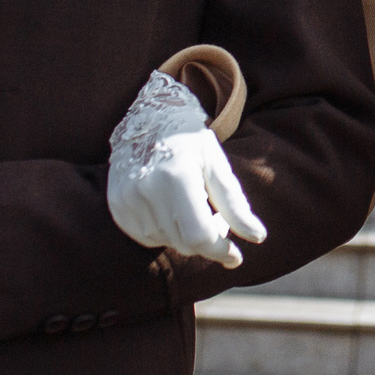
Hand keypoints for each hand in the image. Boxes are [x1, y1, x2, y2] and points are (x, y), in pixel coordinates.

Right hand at [108, 126, 266, 268]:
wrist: (149, 117)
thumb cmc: (191, 141)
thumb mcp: (218, 165)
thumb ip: (235, 204)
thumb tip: (258, 237)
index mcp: (177, 177)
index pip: (200, 236)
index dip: (220, 250)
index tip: (235, 256)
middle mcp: (147, 189)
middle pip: (183, 243)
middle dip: (206, 240)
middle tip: (216, 219)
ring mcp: (127, 198)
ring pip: (166, 241)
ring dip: (184, 234)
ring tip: (192, 207)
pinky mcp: (117, 205)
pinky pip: (146, 236)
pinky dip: (164, 231)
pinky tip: (170, 208)